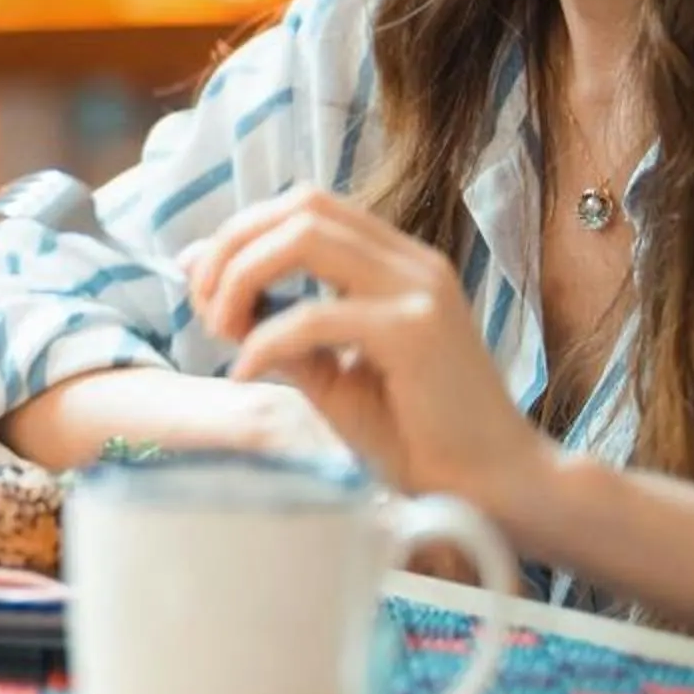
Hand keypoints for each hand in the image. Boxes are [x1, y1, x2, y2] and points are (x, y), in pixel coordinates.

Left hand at [182, 185, 557, 522]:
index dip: (240, 232)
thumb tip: (212, 289)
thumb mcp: (332, 372)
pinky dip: (264, 340)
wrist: (494, 487)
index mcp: (396, 262)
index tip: (199, 281)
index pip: (306, 207)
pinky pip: (315, 316)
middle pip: (299, 207)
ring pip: (304, 238)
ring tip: (221, 331)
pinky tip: (247, 372)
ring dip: (242, 277)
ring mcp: (419, 290)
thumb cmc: (415, 436)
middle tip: (205, 307)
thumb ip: (281, 327)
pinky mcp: (417, 332)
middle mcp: (412, 262)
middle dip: (233, 246)